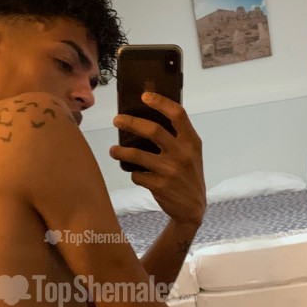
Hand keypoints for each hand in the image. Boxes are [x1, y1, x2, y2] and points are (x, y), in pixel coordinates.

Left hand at [110, 91, 206, 226]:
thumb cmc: (188, 175)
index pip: (178, 114)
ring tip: (113, 150)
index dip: (160, 102)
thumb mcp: (192, 154)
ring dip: (120, 151)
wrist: (193, 209)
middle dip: (130, 123)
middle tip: (116, 120)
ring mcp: (170, 171)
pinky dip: (133, 173)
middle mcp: (183, 154)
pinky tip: (135, 174)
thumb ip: (177, 138)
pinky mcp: (159, 186)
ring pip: (137, 155)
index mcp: (192, 142)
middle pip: (152, 130)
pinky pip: (137, 175)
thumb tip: (147, 118)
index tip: (144, 96)